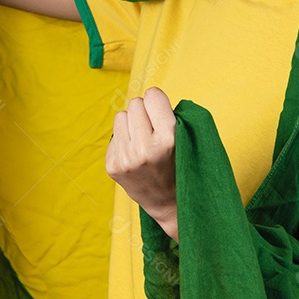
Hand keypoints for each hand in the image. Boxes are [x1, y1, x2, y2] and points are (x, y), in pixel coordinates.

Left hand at [106, 86, 178, 241]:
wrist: (170, 203)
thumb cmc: (180, 164)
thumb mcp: (186, 138)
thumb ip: (167, 114)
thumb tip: (147, 95)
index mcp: (168, 139)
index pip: (152, 96)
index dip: (158, 102)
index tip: (162, 113)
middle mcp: (144, 149)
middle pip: (135, 104)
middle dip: (144, 113)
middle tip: (153, 130)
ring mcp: (126, 160)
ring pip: (120, 116)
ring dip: (132, 124)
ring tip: (143, 141)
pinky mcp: (112, 167)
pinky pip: (113, 135)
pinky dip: (124, 140)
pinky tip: (134, 154)